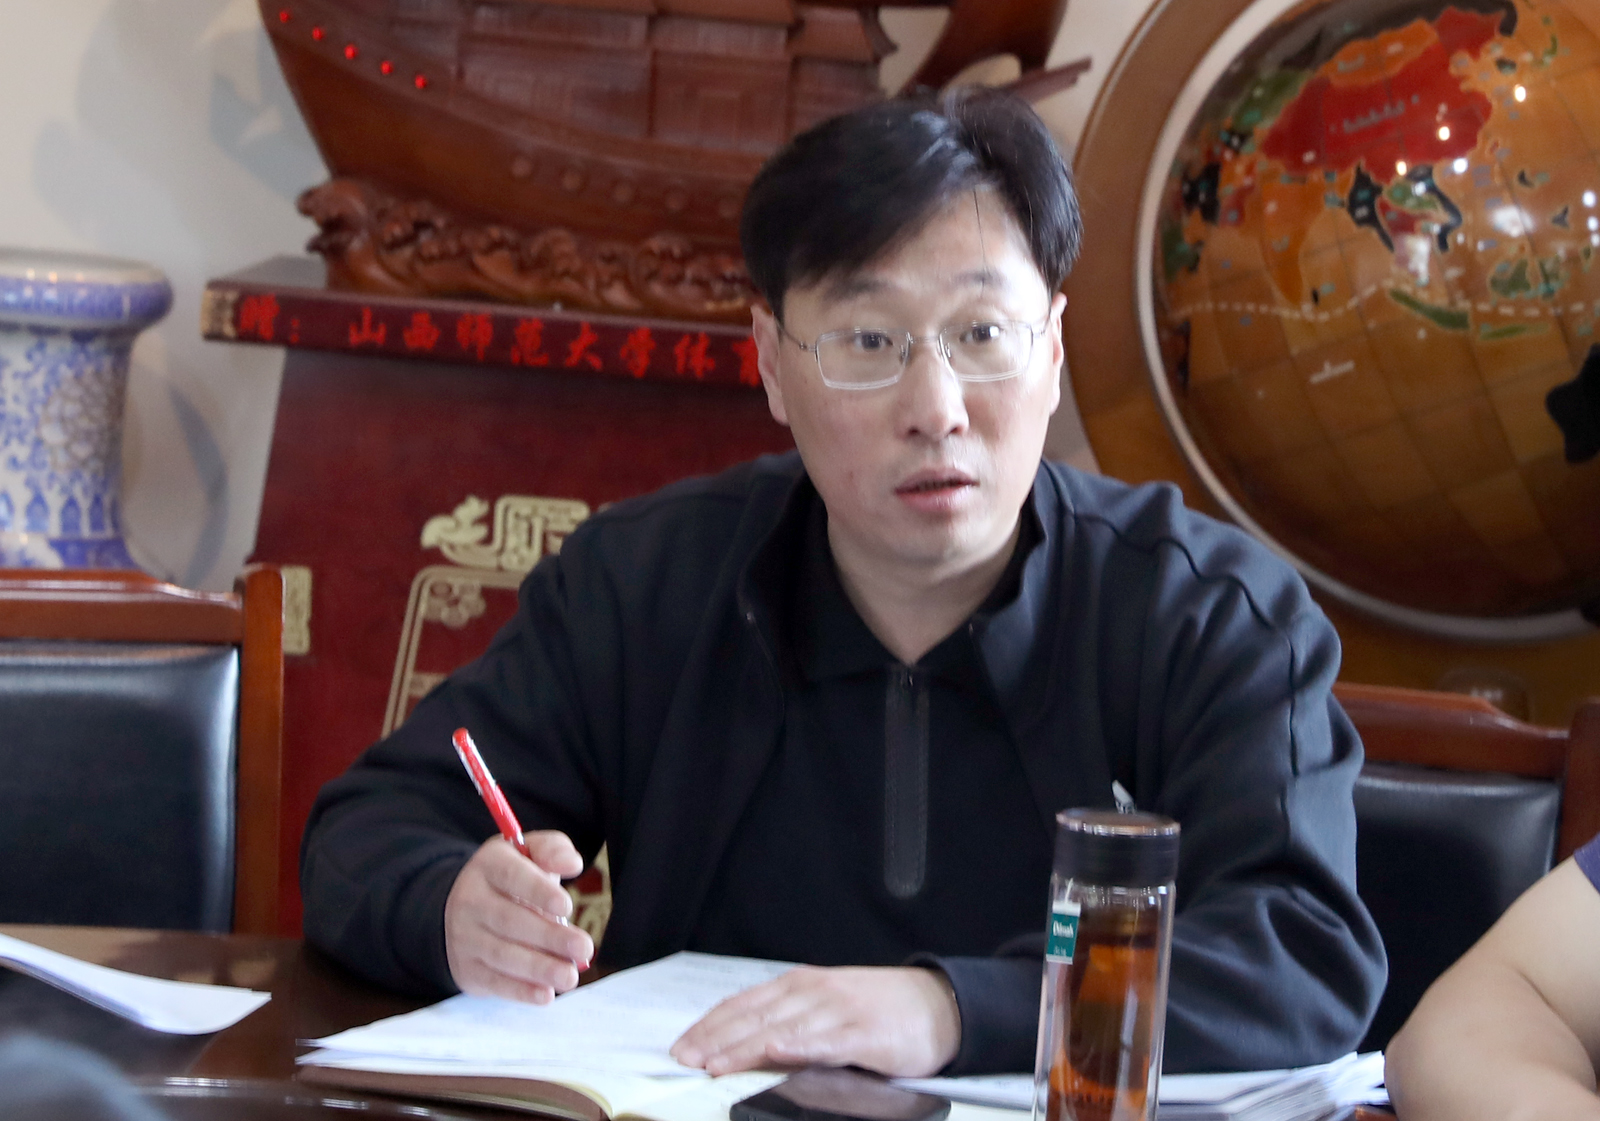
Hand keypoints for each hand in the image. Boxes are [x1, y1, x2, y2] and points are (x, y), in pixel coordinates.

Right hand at [444, 831, 595, 1004]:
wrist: (465, 907)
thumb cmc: (514, 877)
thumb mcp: (530, 852)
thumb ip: (554, 850)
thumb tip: (573, 864)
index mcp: (489, 865)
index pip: (512, 876)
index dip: (538, 891)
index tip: (567, 904)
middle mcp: (470, 900)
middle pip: (509, 920)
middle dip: (549, 937)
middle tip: (584, 947)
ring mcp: (465, 937)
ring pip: (502, 954)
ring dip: (539, 968)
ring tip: (570, 976)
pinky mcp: (468, 968)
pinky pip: (494, 982)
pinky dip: (521, 992)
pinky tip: (546, 994)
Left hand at [669, 966, 960, 1077]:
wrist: (937, 1004)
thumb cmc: (876, 1009)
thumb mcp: (825, 1006)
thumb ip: (788, 1020)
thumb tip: (742, 1045)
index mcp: (800, 985)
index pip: (744, 1004)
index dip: (710, 1026)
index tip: (682, 1047)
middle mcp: (814, 993)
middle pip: (755, 1017)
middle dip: (716, 1040)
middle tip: (685, 1061)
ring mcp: (839, 1011)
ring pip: (783, 1029)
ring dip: (746, 1047)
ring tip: (716, 1063)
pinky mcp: (865, 1033)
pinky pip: (828, 1041)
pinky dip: (800, 1046)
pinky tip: (778, 1051)